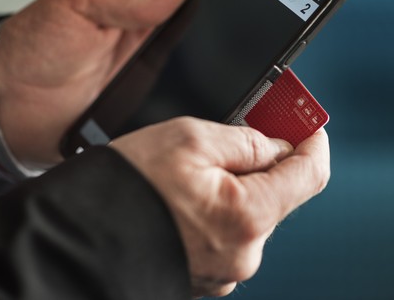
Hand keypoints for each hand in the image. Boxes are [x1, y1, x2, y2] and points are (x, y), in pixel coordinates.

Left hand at [0, 0, 190, 167]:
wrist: (6, 106)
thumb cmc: (32, 48)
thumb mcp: (77, 5)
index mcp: (135, 19)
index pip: (183, 15)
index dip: (201, 18)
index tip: (216, 24)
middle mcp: (144, 53)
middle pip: (193, 56)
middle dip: (201, 63)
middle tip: (194, 68)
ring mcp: (143, 88)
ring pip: (185, 91)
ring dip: (187, 94)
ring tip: (177, 96)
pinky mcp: (137, 120)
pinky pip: (164, 120)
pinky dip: (169, 122)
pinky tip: (170, 122)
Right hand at [110, 117, 329, 297]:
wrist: (80, 235)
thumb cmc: (127, 186)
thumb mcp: (190, 138)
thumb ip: (246, 141)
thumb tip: (277, 145)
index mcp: (247, 216)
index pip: (310, 174)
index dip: (313, 141)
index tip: (309, 122)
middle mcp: (243, 251)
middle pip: (279, 192)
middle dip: (267, 158)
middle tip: (248, 127)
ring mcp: (225, 267)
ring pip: (251, 210)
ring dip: (240, 182)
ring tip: (202, 162)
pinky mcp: (207, 270)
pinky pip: (229, 229)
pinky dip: (222, 205)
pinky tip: (192, 191)